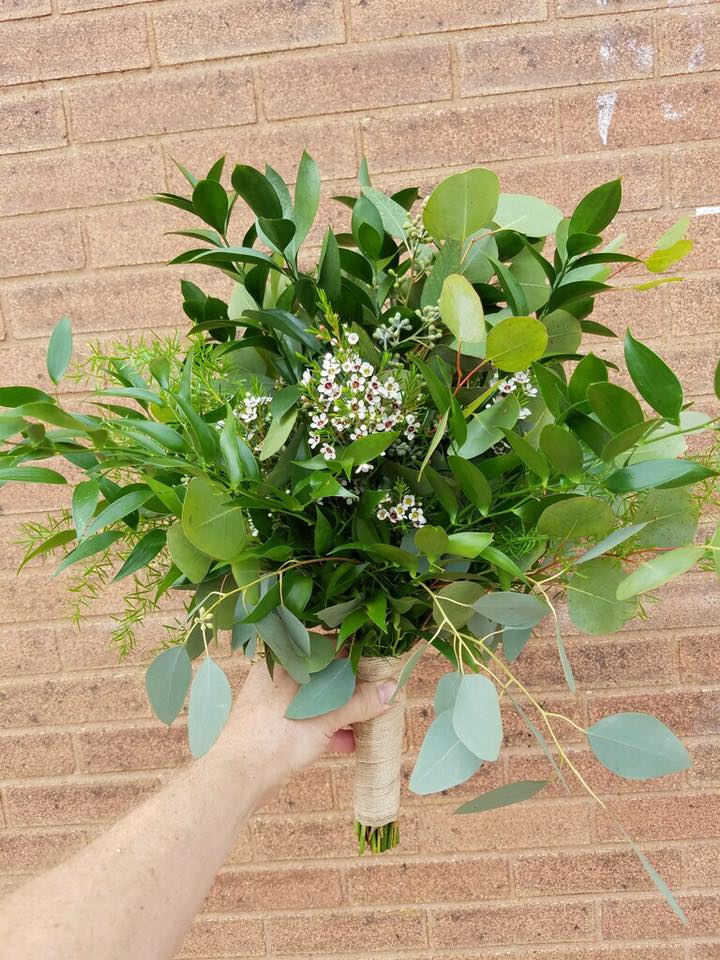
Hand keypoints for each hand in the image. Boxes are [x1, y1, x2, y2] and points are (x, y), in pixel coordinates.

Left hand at [221, 659, 395, 792]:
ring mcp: (277, 704)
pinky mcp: (278, 729)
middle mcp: (279, 678)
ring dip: (343, 710)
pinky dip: (329, 729)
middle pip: (324, 676)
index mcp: (285, 662)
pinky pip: (309, 721)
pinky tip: (350, 742)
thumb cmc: (277, 735)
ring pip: (317, 700)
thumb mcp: (325, 716)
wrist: (239, 777)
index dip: (354, 655)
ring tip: (369, 719)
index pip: (326, 647)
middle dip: (352, 687)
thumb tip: (391, 690)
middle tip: (379, 693)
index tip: (379, 665)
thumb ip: (359, 702)